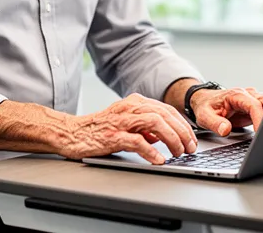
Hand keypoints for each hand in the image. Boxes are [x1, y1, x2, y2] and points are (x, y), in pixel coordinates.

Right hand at [59, 93, 196, 164]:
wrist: (71, 133)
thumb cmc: (98, 129)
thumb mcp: (125, 123)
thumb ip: (144, 127)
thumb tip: (162, 137)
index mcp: (135, 102)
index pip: (166, 110)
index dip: (182, 125)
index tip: (191, 139)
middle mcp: (130, 108)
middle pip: (165, 115)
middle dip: (182, 132)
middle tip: (189, 148)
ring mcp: (121, 121)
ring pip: (155, 124)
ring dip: (171, 139)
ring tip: (178, 153)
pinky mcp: (112, 135)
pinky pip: (137, 141)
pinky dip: (151, 150)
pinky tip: (159, 159)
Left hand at [191, 87, 262, 136]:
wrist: (204, 100)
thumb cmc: (205, 106)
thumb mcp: (204, 116)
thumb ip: (215, 123)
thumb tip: (226, 130)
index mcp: (236, 95)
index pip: (254, 105)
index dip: (259, 119)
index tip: (260, 132)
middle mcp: (248, 95)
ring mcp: (253, 100)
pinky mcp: (255, 108)